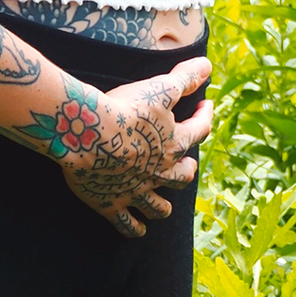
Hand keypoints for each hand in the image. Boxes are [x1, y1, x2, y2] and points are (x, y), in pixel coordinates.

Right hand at [54, 56, 213, 238]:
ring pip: (159, 207)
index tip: (207, 106)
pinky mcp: (112, 204)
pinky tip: (138, 230)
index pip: (200, 130)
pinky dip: (134, 228)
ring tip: (164, 205)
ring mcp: (137, 191)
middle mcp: (160, 172)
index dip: (206, 117)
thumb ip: (185, 78)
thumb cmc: (124, 107)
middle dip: (186, 170)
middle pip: (182, 176)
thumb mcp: (159, 88)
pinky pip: (127, 224)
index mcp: (174, 144)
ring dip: (163, 206)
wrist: (87, 132)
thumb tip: (208, 67)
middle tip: (187, 163)